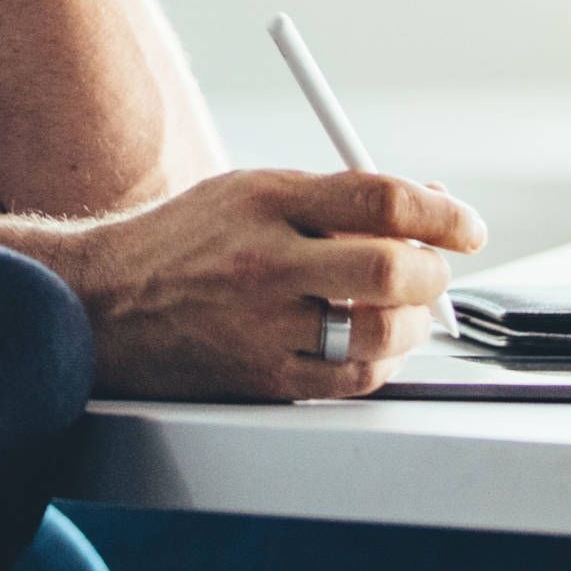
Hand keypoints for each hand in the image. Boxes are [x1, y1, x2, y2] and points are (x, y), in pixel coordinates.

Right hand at [65, 169, 488, 400]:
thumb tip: (427, 204)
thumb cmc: (185, 242)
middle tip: (433, 270)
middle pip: (388, 266)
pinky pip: (353, 378)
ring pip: (380, 331)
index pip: (377, 196)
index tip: (466, 226)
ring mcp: (263, 325)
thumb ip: (332, 199)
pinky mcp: (264, 378)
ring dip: (413, 321)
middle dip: (431, 271)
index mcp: (264, 199)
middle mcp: (264, 261)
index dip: (440, 211)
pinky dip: (381, 360)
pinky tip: (372, 343)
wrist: (104, 304)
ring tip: (403, 309)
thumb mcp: (249, 193)